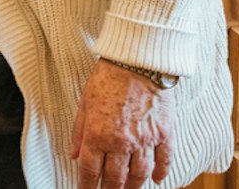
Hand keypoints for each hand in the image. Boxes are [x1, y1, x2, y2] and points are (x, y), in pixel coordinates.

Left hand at [69, 60, 175, 188]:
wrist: (136, 62)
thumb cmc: (107, 79)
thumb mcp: (84, 103)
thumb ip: (78, 132)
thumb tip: (73, 154)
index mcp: (97, 134)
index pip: (90, 170)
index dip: (87, 185)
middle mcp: (121, 142)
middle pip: (115, 177)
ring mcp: (145, 139)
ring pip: (140, 174)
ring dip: (134, 186)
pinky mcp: (164, 133)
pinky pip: (164, 160)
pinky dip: (160, 172)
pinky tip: (156, 179)